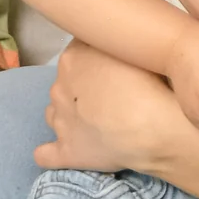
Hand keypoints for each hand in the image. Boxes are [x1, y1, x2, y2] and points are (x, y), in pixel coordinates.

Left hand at [36, 43, 192, 173]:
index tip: (113, 66)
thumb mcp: (132, 46)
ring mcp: (60, 121)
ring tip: (96, 122)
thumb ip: (112, 43)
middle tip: (112, 95)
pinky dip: (50, 154)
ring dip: (69, 115)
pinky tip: (64, 150)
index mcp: (73, 58)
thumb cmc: (149, 82)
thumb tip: (112, 46)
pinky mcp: (67, 152)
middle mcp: (60, 87)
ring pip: (55, 113)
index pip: (78, 50)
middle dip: (83, 87)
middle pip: (66, 82)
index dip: (96, 58)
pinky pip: (45, 155)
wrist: (152, 127)